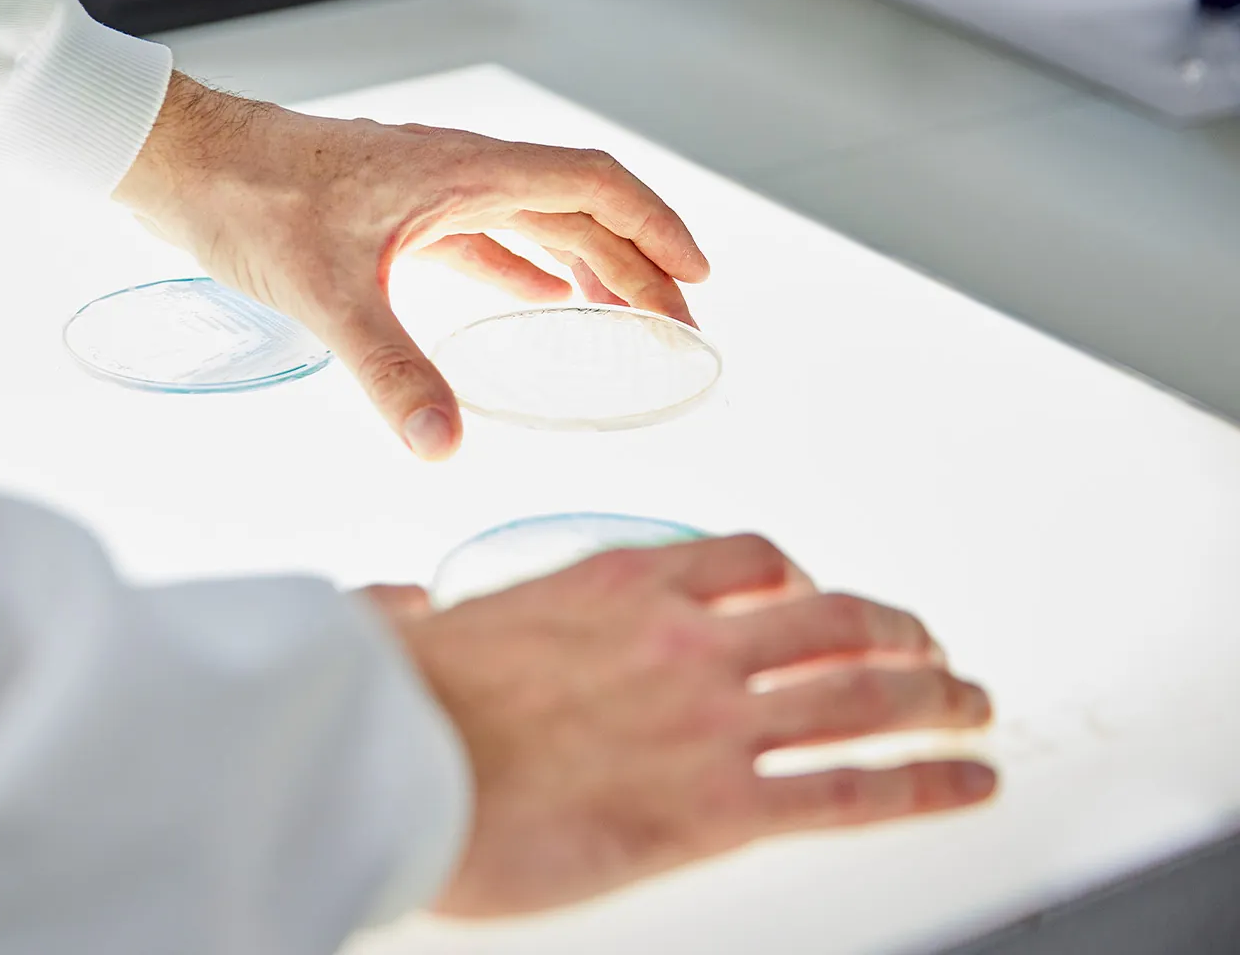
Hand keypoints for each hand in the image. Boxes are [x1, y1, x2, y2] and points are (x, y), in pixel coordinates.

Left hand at [114, 75, 709, 459]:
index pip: (593, 185)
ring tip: (627, 318)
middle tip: (679, 326)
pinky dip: (521, 270)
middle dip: (636, 263)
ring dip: (586, 266)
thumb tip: (442, 446)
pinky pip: (482, 238)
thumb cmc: (248, 199)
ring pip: (533, 223)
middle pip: (576, 210)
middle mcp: (457, 171)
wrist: (180, 160)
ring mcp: (426, 190)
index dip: (655, 228)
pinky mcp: (393, 212)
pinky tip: (532, 302)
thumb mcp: (326, 290)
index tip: (699, 277)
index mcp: (464, 170)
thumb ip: (389, 369)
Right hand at [381, 536, 995, 917]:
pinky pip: (852, 787)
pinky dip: (927, 783)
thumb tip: (390, 607)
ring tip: (971, 708)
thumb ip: (409, 610)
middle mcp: (685, 638)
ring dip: (935, 700)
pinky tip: (966, 783)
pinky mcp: (718, 804)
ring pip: (864, 694)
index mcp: (617, 585)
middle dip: (895, 633)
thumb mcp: (402, 631)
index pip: (746, 559)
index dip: (801, 577)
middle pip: (832, 620)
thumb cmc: (398, 705)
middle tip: (926, 650)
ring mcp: (710, 717)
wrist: (396, 764)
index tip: (815, 591)